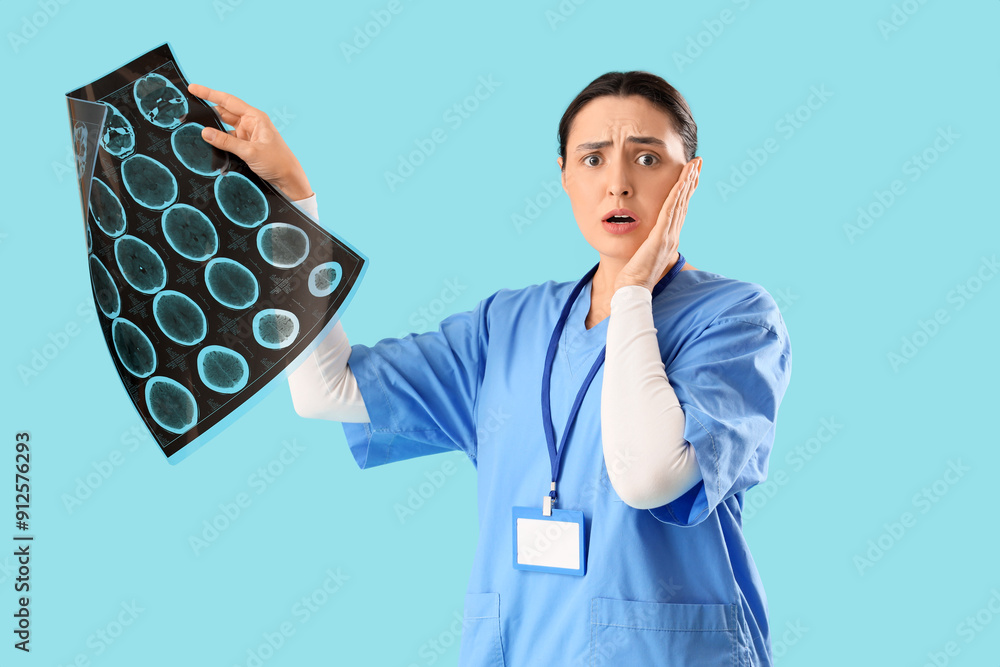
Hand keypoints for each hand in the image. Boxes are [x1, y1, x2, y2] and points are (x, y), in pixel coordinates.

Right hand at [186, 83, 312, 200]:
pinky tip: (208, 145)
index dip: (209, 94)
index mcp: (255, 117)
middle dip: (207, 112)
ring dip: (212, 130)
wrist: (289, 180)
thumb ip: (226, 142)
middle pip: (224, 113)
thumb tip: (204, 132)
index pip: (228, 101)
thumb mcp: (250, 152)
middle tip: (188, 111)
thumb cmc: (277, 162)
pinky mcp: (246, 147)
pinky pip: (227, 140)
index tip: (193, 88)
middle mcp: (251, 123)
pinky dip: (218, 142)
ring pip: (224, 128)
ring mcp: (248, 135)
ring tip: (194, 129)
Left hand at [613, 157, 701, 292]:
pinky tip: (680, 182)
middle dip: (691, 180)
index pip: (679, 209)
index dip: (686, 190)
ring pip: (680, 204)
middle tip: (698, 162)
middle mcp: (672, 235)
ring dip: (687, 182)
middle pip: (684, 202)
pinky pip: (670, 212)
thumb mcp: (642, 254)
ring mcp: (668, 236)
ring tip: (693, 165)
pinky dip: (676, 196)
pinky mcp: (660, 238)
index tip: (691, 174)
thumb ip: (646, 243)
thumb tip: (644, 238)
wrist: (634, 290)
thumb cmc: (634, 276)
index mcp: (668, 237)